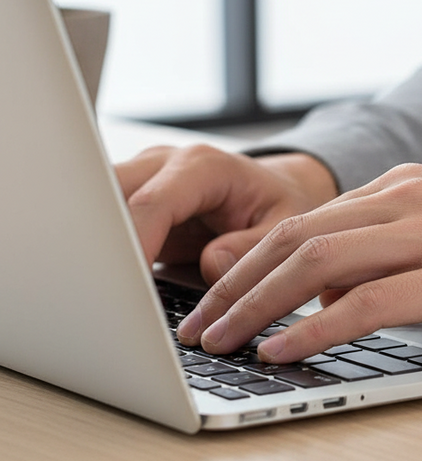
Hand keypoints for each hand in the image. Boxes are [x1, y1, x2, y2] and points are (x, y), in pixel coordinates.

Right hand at [115, 144, 337, 283]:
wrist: (275, 190)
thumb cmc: (280, 203)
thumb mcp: (286, 225)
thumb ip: (252, 247)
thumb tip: (212, 265)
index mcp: (203, 167)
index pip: (153, 203)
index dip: (134, 244)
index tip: (124, 286)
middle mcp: (164, 166)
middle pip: (108, 196)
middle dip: (101, 243)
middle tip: (104, 294)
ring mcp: (143, 182)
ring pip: (96, 207)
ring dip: (96, 248)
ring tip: (103, 293)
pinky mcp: (132, 204)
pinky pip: (103, 225)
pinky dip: (102, 253)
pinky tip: (109, 286)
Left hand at [177, 164, 421, 361]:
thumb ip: (385, 256)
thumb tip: (322, 290)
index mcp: (405, 187)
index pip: (306, 220)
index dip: (248, 259)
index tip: (212, 294)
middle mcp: (411, 198)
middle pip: (298, 235)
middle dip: (236, 282)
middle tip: (197, 322)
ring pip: (321, 261)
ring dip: (259, 304)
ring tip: (221, 340)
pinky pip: (370, 300)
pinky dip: (316, 326)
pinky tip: (285, 349)